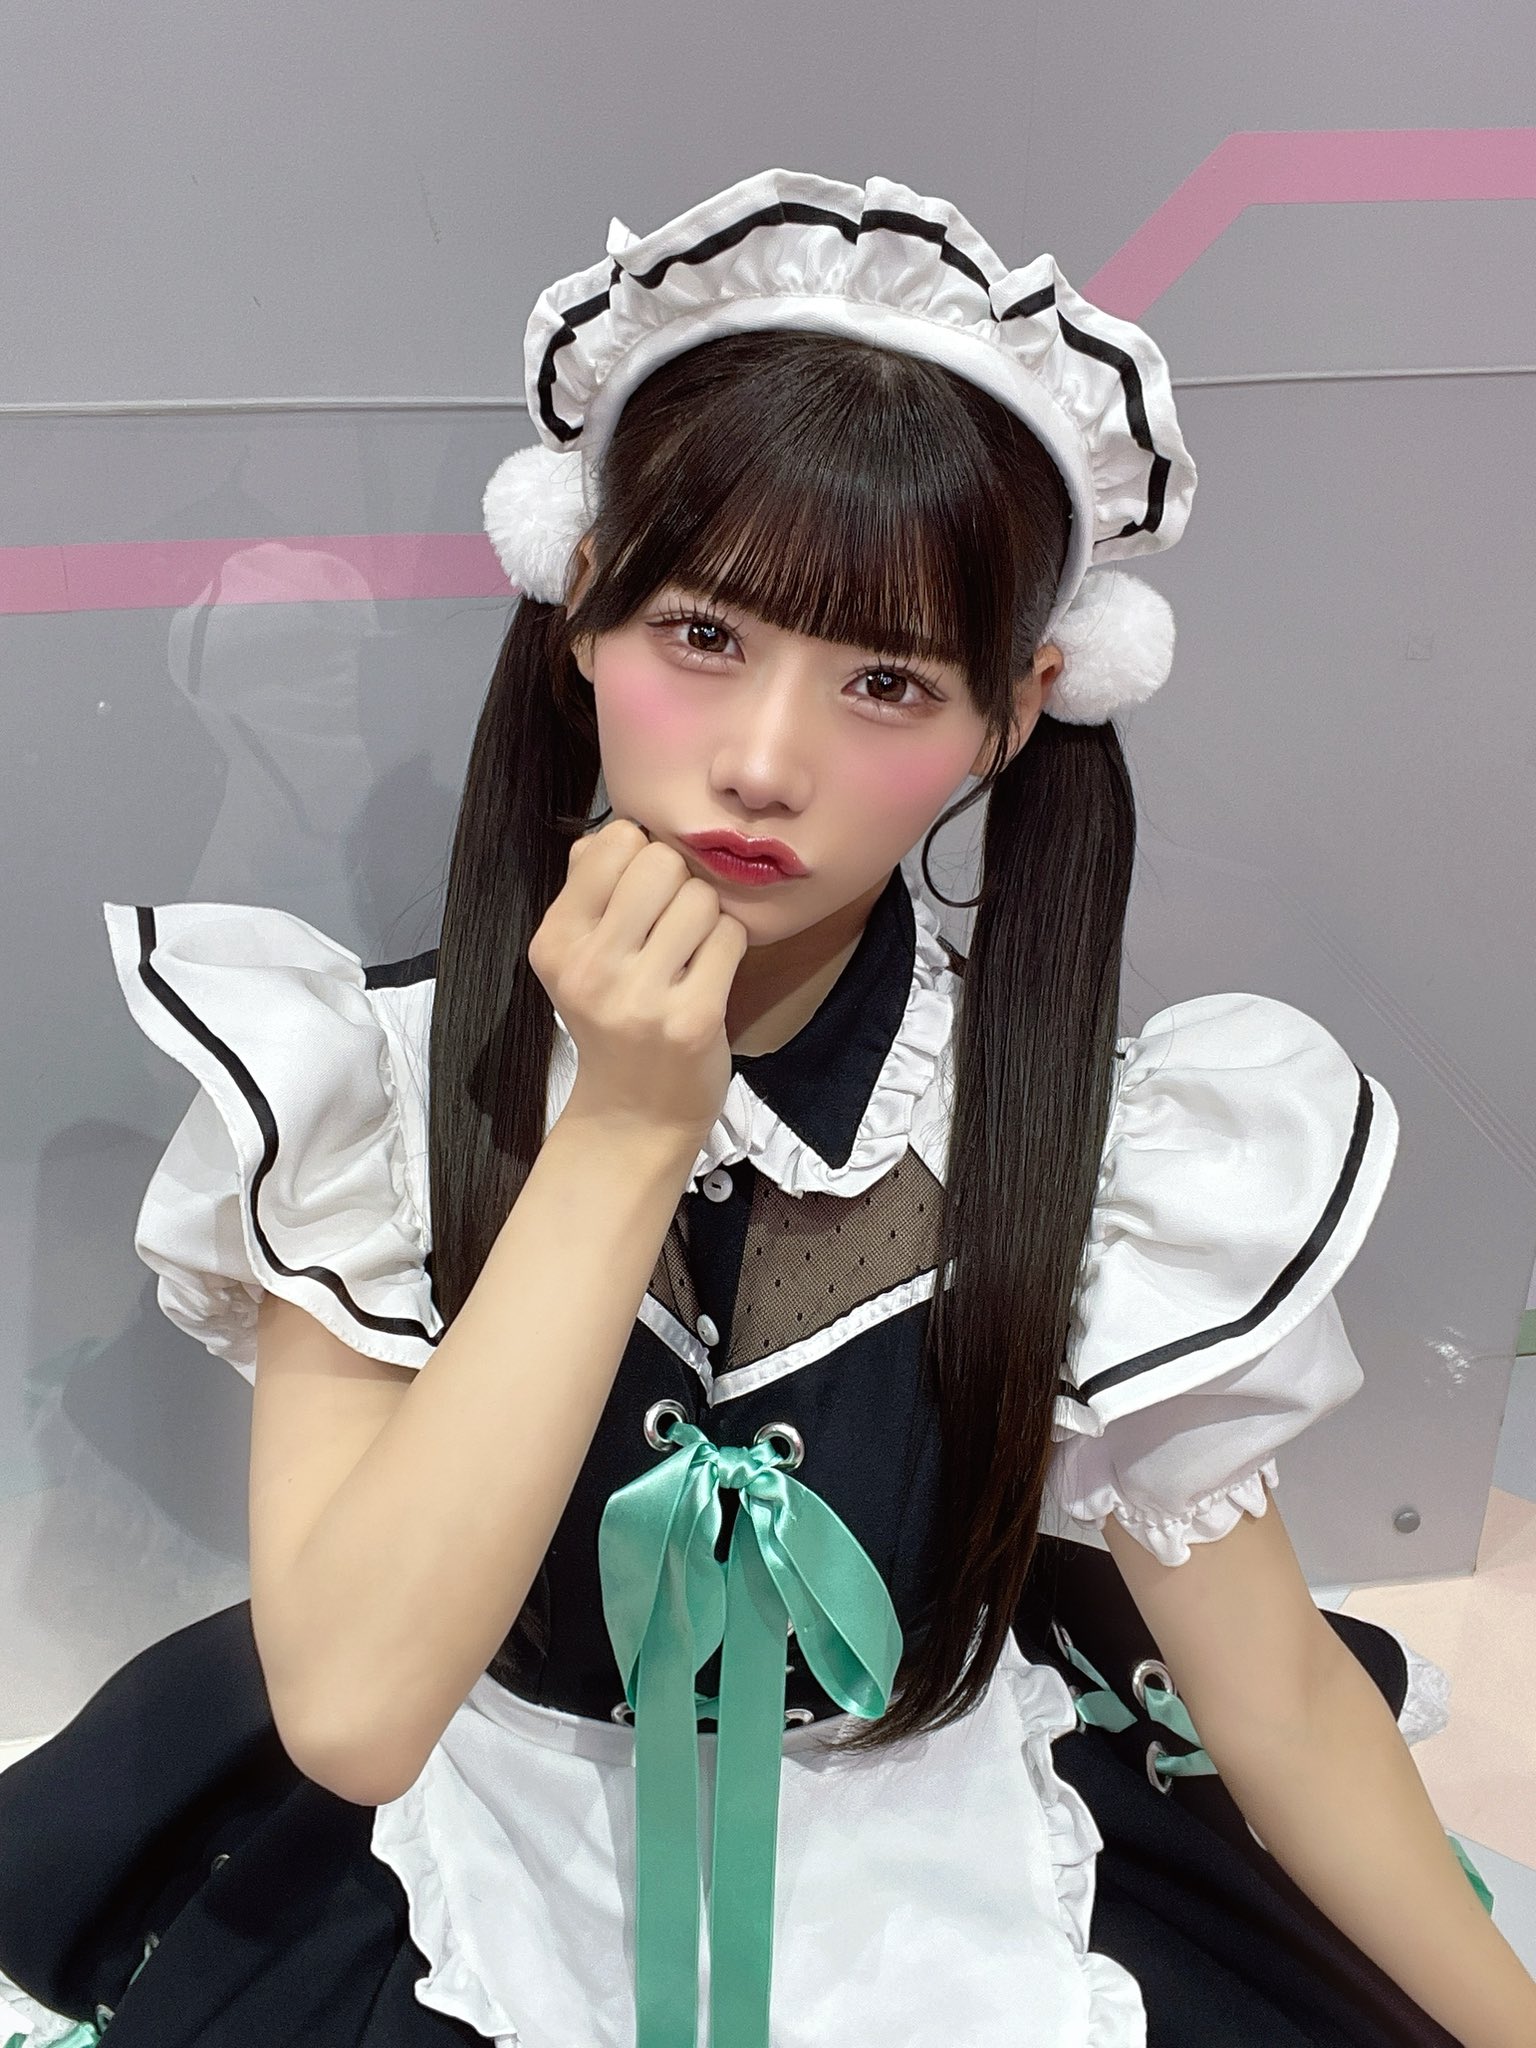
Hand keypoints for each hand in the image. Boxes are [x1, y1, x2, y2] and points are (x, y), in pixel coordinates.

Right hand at [527, 817, 749, 1150]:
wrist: (634, 1113)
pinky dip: (729, 949)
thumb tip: (620, 829)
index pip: (614, 842)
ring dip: (707, 919)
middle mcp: (590, 967)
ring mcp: (641, 997)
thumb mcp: (577, 954)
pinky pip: (730, 937)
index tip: (640, 897)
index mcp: (555, 941)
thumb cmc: (613, 1019)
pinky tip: (708, 977)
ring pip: (702, 898)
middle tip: (671, 926)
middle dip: (679, 884)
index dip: (640, 857)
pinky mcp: (693, 1019)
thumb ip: (588, 884)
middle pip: (662, 862)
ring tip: (688, 956)